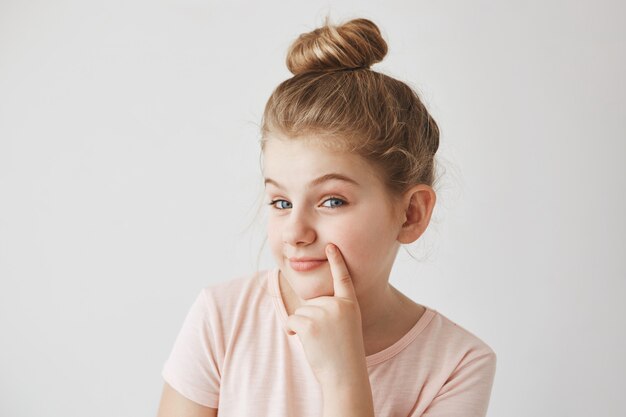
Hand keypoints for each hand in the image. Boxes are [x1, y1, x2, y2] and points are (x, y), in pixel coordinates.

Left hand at [284, 243, 367, 385]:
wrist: (345, 375)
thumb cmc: (343, 354)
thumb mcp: (346, 326)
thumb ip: (332, 310)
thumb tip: (307, 303)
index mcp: (350, 304)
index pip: (343, 278)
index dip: (337, 261)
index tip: (331, 245)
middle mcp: (338, 305)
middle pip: (313, 301)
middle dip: (312, 319)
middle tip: (327, 338)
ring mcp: (324, 313)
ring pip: (301, 311)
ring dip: (304, 327)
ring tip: (321, 342)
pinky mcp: (310, 324)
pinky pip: (293, 319)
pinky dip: (294, 330)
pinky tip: (308, 342)